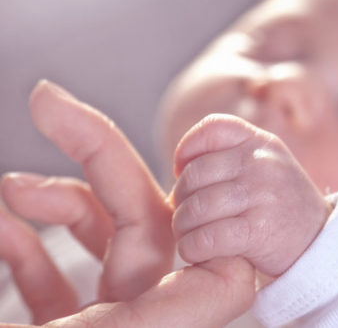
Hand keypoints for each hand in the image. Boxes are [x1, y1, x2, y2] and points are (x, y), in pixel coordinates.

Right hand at [0, 81, 254, 326]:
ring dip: (54, 197)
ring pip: (93, 234)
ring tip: (10, 185)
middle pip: (130, 211)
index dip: (176, 183)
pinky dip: (22, 244)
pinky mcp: (60, 324)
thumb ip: (192, 307)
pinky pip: (51, 273)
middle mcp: (132, 310)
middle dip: (93, 150)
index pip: (176, 230)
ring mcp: (96, 315)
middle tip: (49, 102)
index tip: (151, 147)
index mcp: (153, 312)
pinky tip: (1, 225)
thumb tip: (241, 272)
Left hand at [171, 114, 329, 276]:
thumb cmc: (281, 203)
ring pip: (196, 208)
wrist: (319, 240)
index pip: (213, 128)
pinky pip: (207, 238)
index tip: (180, 171)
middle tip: (183, 213)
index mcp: (262, 143)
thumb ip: (232, 156)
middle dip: (179, 197)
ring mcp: (262, 196)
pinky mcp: (258, 232)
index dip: (187, 147)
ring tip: (186, 234)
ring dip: (182, 227)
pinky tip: (194, 251)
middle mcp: (262, 164)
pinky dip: (192, 247)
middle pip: (195, 173)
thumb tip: (181, 166)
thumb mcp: (267, 165)